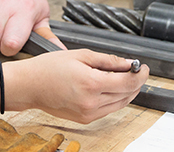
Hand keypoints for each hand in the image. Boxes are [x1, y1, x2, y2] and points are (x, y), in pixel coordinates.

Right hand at [7, 50, 147, 123]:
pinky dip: (115, 99)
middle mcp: (92, 102)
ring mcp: (88, 113)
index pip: (128, 82)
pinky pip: (108, 109)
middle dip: (136, 82)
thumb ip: (107, 60)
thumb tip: (127, 63)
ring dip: (127, 92)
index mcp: (92, 83)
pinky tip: (111, 88)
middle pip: (127, 94)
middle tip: (136, 71)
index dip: (140, 74)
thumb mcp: (81, 55)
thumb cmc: (49, 68)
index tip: (143, 67)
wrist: (30, 86)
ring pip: (120, 104)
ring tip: (125, 78)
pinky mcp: (84, 119)